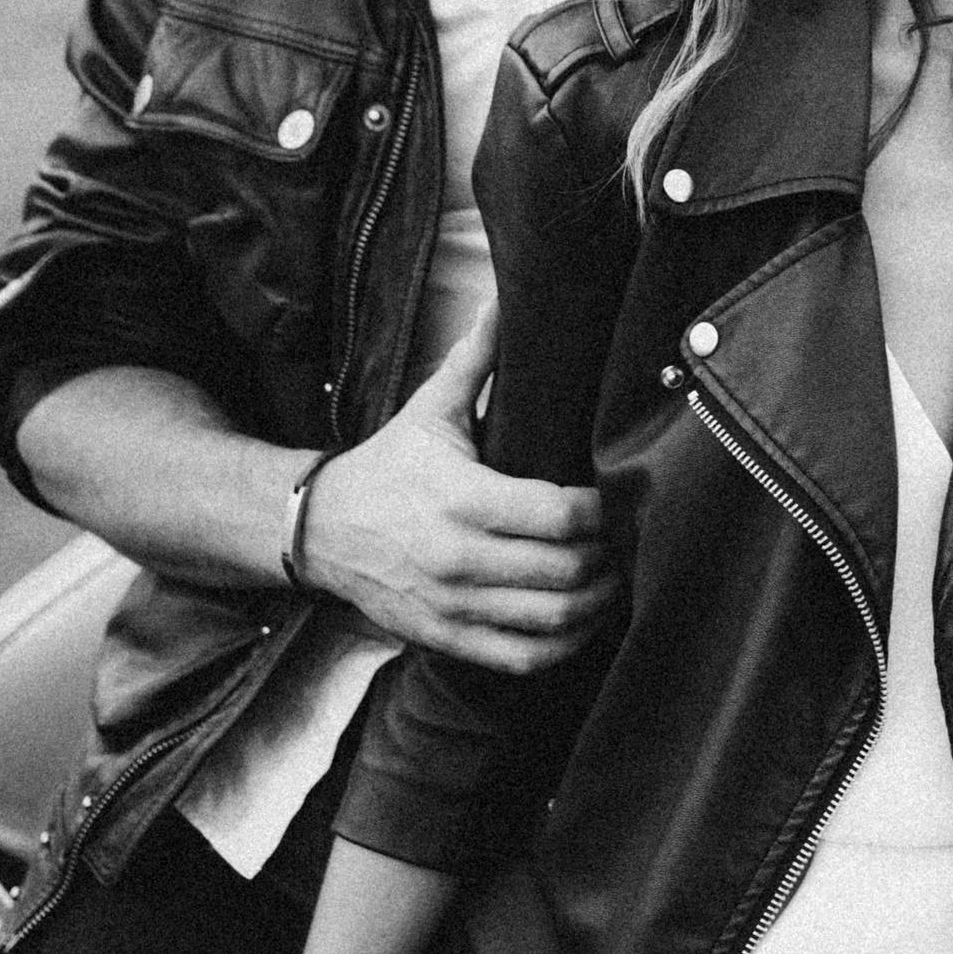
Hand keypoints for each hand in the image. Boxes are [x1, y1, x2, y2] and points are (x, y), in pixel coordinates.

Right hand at [299, 302, 614, 669]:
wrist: (321, 529)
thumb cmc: (389, 465)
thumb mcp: (432, 408)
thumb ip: (478, 358)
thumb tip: (505, 295)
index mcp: (462, 499)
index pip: (559, 515)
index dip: (603, 512)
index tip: (620, 498)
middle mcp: (458, 559)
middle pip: (564, 571)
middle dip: (609, 558)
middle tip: (631, 540)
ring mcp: (452, 606)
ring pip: (550, 620)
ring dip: (598, 604)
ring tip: (619, 579)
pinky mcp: (446, 639)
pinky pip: (521, 658)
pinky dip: (563, 646)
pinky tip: (584, 622)